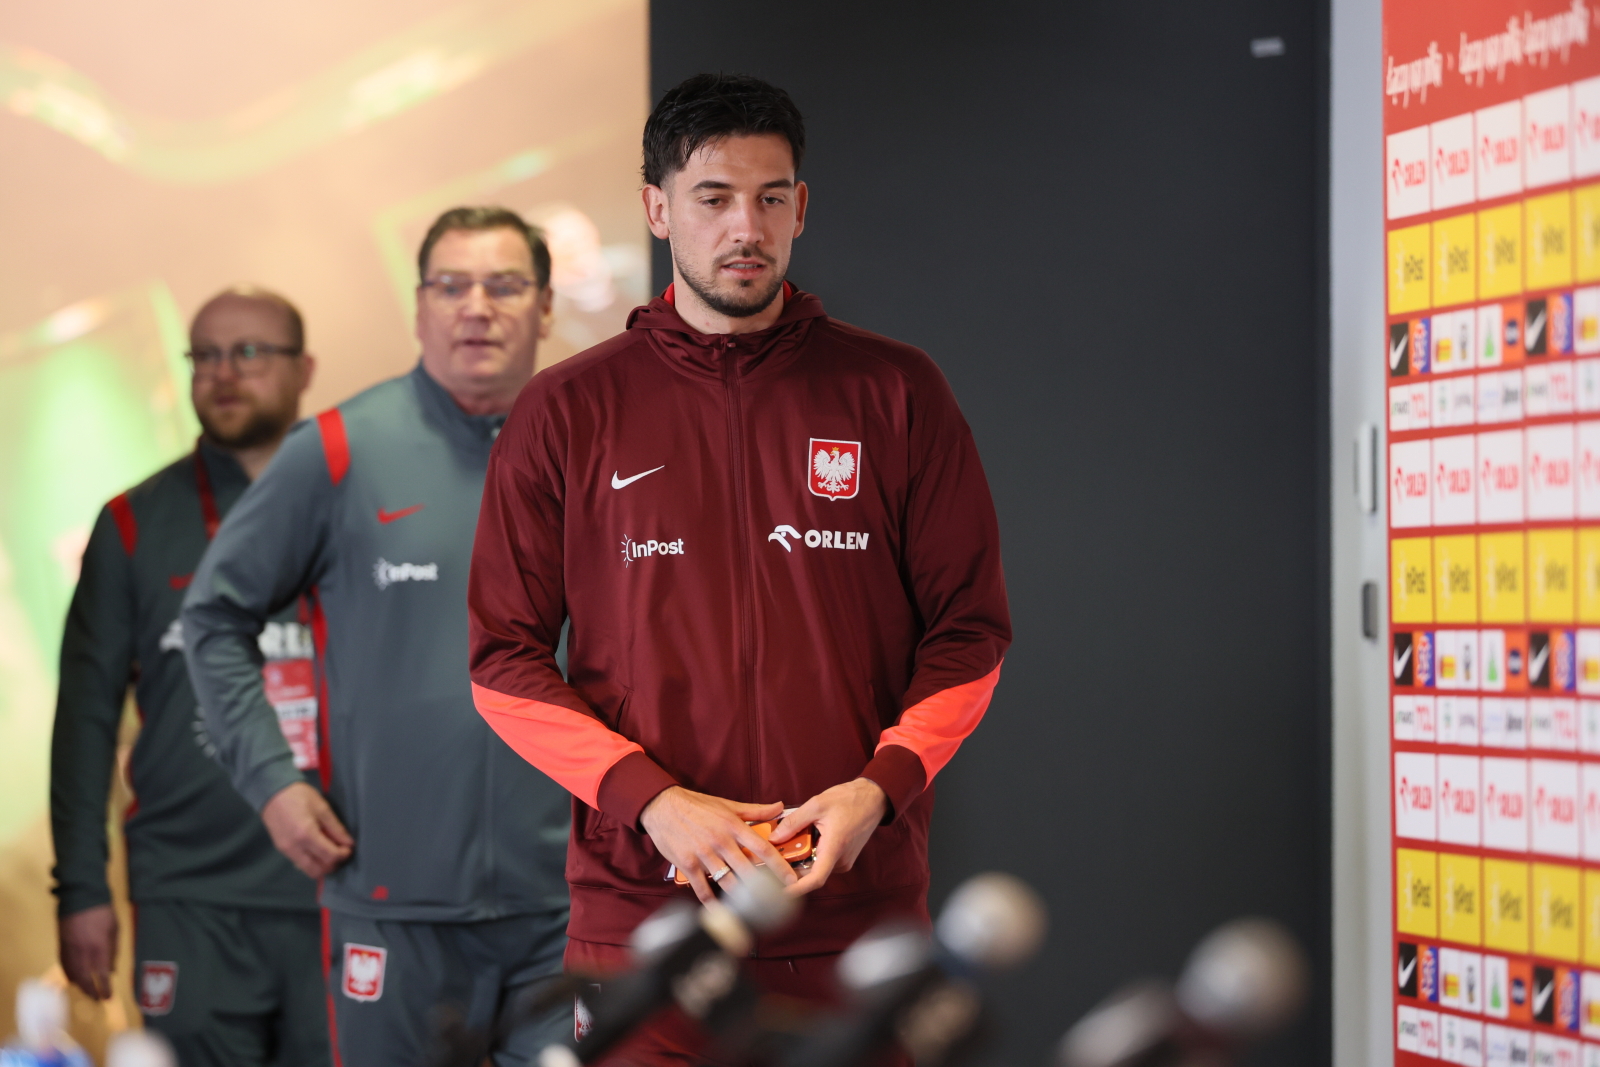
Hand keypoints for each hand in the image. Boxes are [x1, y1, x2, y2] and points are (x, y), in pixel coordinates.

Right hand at [60, 903, 116, 999]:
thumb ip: (112, 951)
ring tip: (87, 990)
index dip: (104, 988)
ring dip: (79, 985)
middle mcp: (82, 953)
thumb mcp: (115, 930)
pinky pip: (64, 966)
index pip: (101, 975)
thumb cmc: (103, 913)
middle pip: (84, 979)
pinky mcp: (60, 947)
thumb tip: (111, 970)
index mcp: (99, 948)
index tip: (107, 997)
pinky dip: (70, 975)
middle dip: (90, 991)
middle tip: (97, 998)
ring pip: (71, 974)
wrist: (81, 898)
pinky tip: (75, 978)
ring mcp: (69, 950)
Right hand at [261, 781, 352, 877]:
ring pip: (307, 870)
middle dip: (333, 865)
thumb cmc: (299, 795)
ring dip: (322, 866)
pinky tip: (317, 851)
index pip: (329, 856)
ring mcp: (286, 850)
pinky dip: (311, 862)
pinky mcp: (281, 849)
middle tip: (341, 853)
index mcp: (306, 835)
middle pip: (318, 870)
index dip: (343, 855)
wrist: (272, 791)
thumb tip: (348, 842)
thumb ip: (336, 828)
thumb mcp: (322, 808)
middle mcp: (294, 847)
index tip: (349, 848)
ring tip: (330, 853)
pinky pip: (299, 863)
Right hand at [640, 786, 794, 903]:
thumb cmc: (696, 805)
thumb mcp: (728, 804)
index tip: (791, 879)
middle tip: (776, 901)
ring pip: (728, 882)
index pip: (763, 848)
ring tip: (754, 911)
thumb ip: (756, 810)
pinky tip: (720, 914)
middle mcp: (721, 841)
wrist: (662, 806)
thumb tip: (780, 807)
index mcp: (733, 826)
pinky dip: (712, 904)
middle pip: (748, 870)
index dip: (779, 865)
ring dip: (742, 899)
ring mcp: (704, 854)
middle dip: (764, 888)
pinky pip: (702, 889)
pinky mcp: (688, 864)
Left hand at [770, 778, 887, 895]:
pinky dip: (811, 853)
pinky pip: (823, 861)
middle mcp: (841, 860)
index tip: (781, 892)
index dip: (797, 889)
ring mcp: (844, 861)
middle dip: (791, 865)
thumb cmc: (849, 800)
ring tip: (791, 838)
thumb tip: (774, 838)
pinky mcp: (844, 858)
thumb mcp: (816, 805)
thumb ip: (794, 822)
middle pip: (810, 873)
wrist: (873, 799)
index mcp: (835, 848)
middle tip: (775, 852)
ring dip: (801, 857)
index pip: (816, 879)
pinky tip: (805, 837)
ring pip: (815, 866)